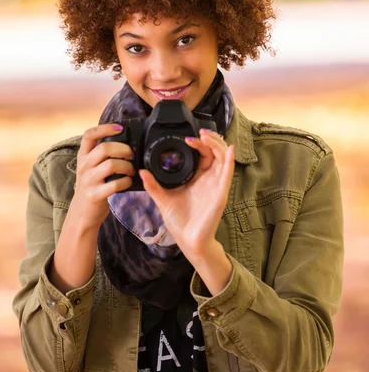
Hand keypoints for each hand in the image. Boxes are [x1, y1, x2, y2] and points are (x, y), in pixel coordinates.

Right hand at [72, 123, 134, 229]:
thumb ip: (101, 157)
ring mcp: (88, 181)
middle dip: (123, 149)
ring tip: (131, 171)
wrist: (81, 214)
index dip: (105, 128)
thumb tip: (126, 145)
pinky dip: (126, 182)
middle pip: (104, 148)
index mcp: (83, 157)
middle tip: (131, 155)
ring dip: (127, 166)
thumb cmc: (92, 187)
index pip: (89, 135)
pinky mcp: (95, 195)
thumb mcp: (91, 169)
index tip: (120, 128)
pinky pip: (114, 184)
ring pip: (111, 165)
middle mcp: (84, 167)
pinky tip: (128, 182)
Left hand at [139, 129, 234, 262]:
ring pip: (223, 157)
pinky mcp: (221, 192)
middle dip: (209, 138)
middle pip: (214, 151)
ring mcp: (216, 184)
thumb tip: (141, 171)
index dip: (198, 142)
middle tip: (200, 132)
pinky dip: (230, 159)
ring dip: (217, 144)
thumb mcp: (162, 199)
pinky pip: (228, 173)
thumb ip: (153, 185)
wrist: (188, 239)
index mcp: (197, 177)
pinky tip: (229, 149)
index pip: (202, 153)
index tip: (187, 138)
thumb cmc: (180, 220)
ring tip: (207, 136)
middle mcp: (209, 178)